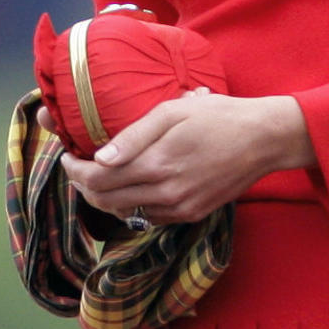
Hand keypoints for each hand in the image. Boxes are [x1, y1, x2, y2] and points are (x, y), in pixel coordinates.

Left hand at [59, 91, 315, 225]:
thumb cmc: (218, 116)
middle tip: (77, 168)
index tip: (66, 156)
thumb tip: (100, 158)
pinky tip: (131, 188)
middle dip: (84, 187)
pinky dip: (132, 206)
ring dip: (106, 198)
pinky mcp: (192, 214)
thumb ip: (134, 136)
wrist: (263, 140)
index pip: (98, 180)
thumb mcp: (173, 111)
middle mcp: (165, 194)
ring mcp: (179, 209)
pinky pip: (150, 218)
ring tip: (98, 178)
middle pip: (107, 202)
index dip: (75, 172)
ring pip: (126, 214)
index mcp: (157, 165)